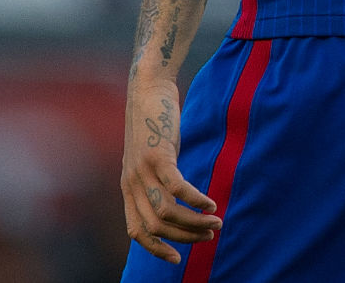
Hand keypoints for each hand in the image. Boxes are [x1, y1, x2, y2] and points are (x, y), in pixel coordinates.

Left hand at [121, 73, 220, 263]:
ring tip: (216, 221)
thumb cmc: (154, 121)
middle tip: (210, 235)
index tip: (178, 258)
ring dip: (194, 222)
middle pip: (157, 226)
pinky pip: (177, 187)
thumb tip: (175, 197)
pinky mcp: (158, 154)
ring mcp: (143, 170)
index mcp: (128, 187)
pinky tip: (211, 202)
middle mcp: (132, 183)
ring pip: (167, 211)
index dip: (157, 249)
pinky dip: (196, 200)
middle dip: (185, 237)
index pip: (137, 231)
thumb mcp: (151, 155)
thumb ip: (157, 178)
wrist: (148, 87)